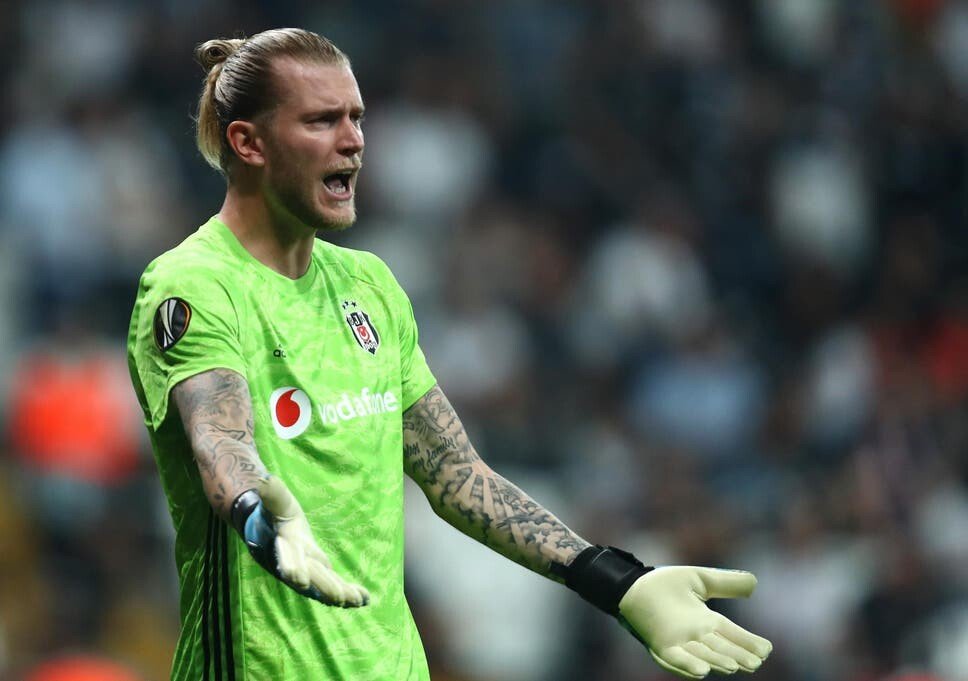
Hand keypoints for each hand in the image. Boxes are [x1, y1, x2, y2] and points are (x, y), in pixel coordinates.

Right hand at [244, 476, 369, 606]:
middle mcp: (294, 562)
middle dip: (324, 587)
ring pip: (323, 585)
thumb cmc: (272, 513)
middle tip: (339, 598)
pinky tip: (364, 600)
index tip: (298, 579)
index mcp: (283, 544)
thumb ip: (273, 494)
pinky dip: (347, 592)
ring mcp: (307, 570)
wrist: (266, 529)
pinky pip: (332, 585)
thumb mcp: (275, 502)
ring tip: (357, 601)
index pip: (286, 557)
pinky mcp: (318, 572)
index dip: (292, 567)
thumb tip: (265, 480)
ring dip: (339, 594)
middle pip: (310, 576)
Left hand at [618, 566, 771, 678]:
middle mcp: (696, 635)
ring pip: (702, 655)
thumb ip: (725, 582)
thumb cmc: (664, 584)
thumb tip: (754, 582)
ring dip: (716, 662)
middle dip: (738, 655)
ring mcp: (679, 642)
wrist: (633, 585)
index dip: (748, 642)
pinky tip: (701, 672)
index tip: (766, 649)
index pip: (732, 633)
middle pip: (721, 648)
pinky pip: (676, 658)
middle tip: (755, 663)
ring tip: (733, 667)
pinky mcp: (661, 644)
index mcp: (706, 621)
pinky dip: (687, 665)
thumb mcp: (699, 580)